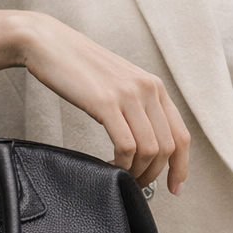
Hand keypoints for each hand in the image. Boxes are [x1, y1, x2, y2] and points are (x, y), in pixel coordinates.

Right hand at [18, 13, 189, 194]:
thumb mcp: (119, 83)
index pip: (182, 135)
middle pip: (168, 147)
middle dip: (154, 174)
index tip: (173, 187)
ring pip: (149, 149)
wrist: (50, 44)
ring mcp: (128, 95)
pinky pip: (126, 145)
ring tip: (121, 175)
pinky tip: (108, 165)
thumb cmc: (79, 67)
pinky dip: (121, 164)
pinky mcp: (105, 102)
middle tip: (137, 184)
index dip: (181, 167)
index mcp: (154, 86)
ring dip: (137, 171)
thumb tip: (145, 144)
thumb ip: (136, 106)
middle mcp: (147, 89)